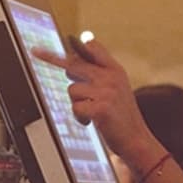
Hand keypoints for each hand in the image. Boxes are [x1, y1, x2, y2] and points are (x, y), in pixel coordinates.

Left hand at [32, 38, 154, 161]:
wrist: (137, 139)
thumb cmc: (122, 114)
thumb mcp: (116, 87)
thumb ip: (99, 70)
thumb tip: (75, 54)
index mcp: (115, 70)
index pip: (92, 48)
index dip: (72, 45)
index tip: (46, 44)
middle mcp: (111, 77)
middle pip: (74, 65)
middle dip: (58, 65)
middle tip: (47, 62)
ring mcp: (107, 92)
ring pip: (72, 90)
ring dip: (76, 103)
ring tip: (91, 111)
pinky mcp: (101, 108)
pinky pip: (75, 107)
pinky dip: (80, 117)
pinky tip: (92, 121)